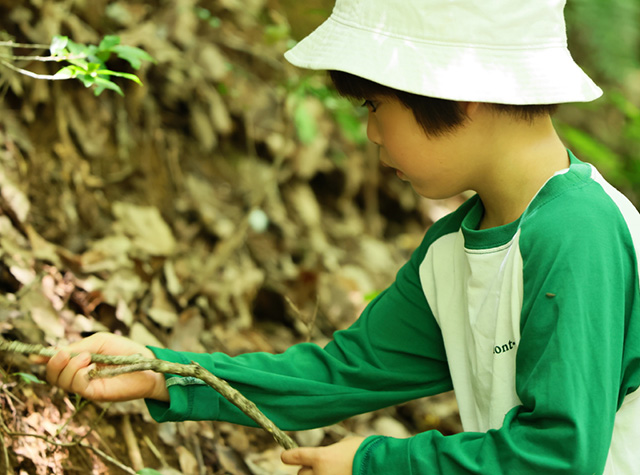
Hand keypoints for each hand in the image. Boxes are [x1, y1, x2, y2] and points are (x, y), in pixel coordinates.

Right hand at [38, 332, 168, 402]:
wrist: (147, 363)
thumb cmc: (125, 350)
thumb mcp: (98, 342)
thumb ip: (76, 347)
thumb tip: (51, 350)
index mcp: (78, 360)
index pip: (53, 362)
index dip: (42, 358)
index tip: (34, 355)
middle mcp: (78, 374)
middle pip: (52, 375)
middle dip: (53, 363)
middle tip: (65, 353)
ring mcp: (85, 385)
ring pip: (62, 381)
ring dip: (70, 367)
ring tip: (87, 357)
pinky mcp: (94, 394)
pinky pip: (77, 387)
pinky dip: (78, 375)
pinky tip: (90, 368)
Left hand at [281, 436, 365, 474]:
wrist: (381, 465)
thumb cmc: (365, 451)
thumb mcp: (343, 445)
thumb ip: (330, 451)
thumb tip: (325, 456)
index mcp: (321, 457)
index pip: (294, 457)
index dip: (288, 456)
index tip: (286, 456)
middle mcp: (320, 474)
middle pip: (301, 474)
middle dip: (307, 469)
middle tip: (316, 466)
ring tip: (330, 470)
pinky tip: (338, 473)